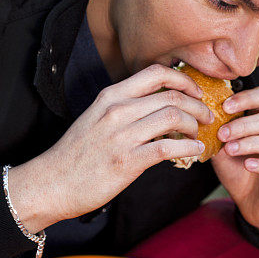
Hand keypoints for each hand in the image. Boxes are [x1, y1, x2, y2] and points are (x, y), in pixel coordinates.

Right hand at [8, 64, 212, 231]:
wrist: (51, 183)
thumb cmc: (76, 154)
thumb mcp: (96, 118)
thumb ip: (124, 108)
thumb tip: (157, 106)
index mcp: (111, 96)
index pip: (157, 74)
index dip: (184, 80)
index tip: (196, 93)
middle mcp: (117, 111)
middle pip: (172, 96)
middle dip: (197, 106)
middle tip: (207, 116)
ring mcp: (122, 136)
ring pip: (173, 118)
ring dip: (194, 126)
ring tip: (199, 135)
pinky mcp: (127, 162)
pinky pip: (168, 148)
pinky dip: (188, 148)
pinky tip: (194, 152)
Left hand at [210, 85, 258, 235]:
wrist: (253, 202)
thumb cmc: (238, 170)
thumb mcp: (221, 149)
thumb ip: (214, 134)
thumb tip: (196, 118)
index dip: (248, 97)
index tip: (224, 106)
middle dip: (244, 124)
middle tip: (221, 134)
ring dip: (252, 142)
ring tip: (230, 150)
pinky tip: (248, 165)